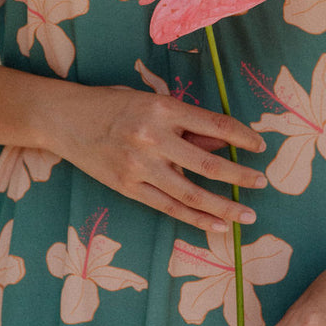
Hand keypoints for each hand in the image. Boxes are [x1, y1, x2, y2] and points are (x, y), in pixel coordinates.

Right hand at [52, 85, 266, 232]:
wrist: (63, 118)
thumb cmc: (111, 104)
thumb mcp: (150, 101)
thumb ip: (184, 122)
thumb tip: (221, 142)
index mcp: (162, 108)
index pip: (215, 123)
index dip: (241, 136)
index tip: (260, 146)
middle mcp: (152, 137)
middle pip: (208, 164)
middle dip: (240, 176)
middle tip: (262, 183)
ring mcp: (139, 165)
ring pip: (191, 192)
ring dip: (224, 205)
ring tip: (246, 213)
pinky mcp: (127, 186)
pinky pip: (168, 207)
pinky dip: (195, 218)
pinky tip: (217, 225)